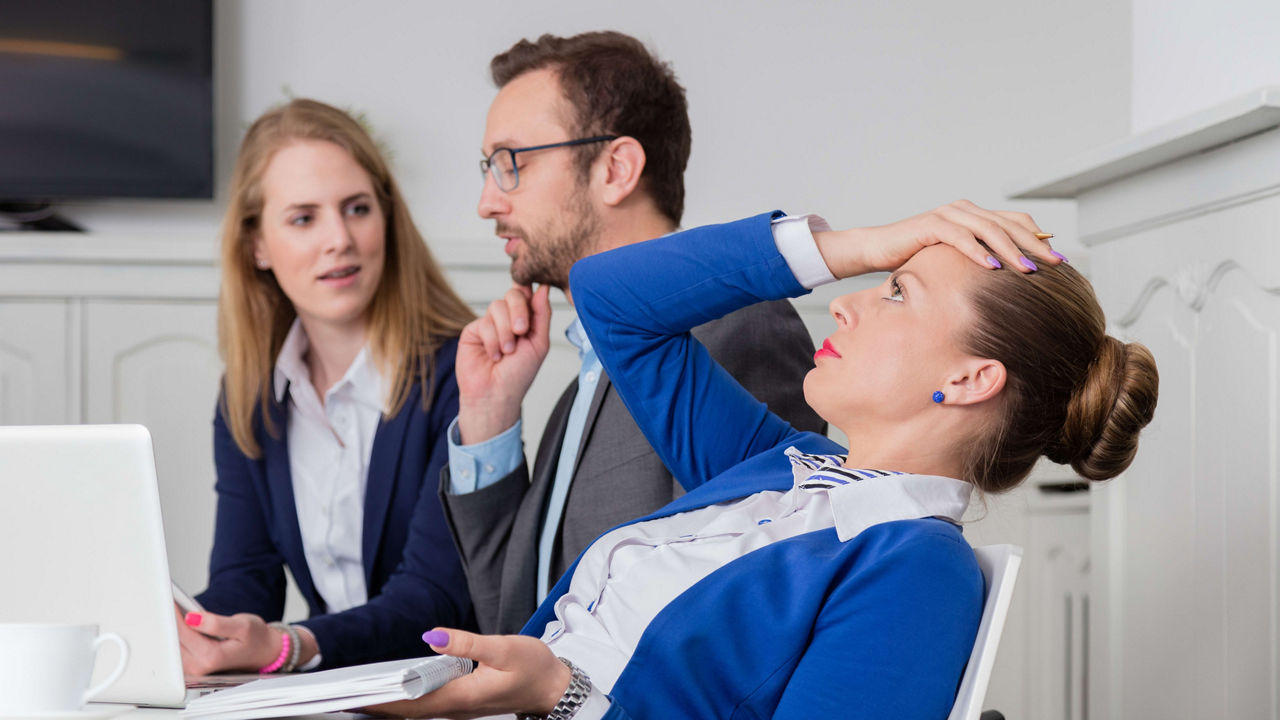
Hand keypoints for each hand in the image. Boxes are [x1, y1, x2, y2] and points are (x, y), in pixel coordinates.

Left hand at [175, 607, 280, 675]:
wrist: (264, 653)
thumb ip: (216, 623)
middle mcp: (199, 667)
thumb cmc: (256, 639)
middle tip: (170, 603)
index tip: (170, 600)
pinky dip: (177, 637)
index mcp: (211, 657)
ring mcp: (195, 670)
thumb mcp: (243, 626)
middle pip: (174, 641)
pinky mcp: (193, 668)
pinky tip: (181, 625)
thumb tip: (192, 618)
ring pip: (172, 647)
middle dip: (170, 622)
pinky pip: (177, 651)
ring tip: (175, 612)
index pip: (183, 632)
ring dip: (172, 630)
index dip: (175, 614)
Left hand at [367, 628, 570, 719]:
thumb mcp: (503, 648)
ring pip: (415, 709)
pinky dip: (405, 699)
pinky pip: (426, 704)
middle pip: (406, 710)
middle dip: (375, 702)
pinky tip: (394, 689)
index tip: (354, 693)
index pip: (411, 702)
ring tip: (359, 691)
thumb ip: (466, 643)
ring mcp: (459, 708)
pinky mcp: (462, 702)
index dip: (381, 699)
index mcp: (462, 697)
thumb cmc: (533, 667)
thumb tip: (430, 636)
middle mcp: (456, 708)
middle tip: (344, 692)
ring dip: (388, 702)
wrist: (554, 688)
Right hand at [456, 284, 552, 443]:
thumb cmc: (519, 374)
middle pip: (513, 294)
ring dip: (505, 331)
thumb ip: (542, 314)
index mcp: (526, 320)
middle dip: (519, 311)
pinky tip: (494, 356)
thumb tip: (543, 287)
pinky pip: (484, 322)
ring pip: (498, 306)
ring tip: (507, 352)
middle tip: (521, 331)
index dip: (530, 290)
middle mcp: (507, 319)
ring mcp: (490, 323)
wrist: (496, 394)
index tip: (537, 286)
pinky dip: (492, 340)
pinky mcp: (473, 330)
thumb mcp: (538, 343)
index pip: (528, 295)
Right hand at [815, 200, 1059, 277]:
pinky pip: (959, 237)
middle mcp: (964, 210)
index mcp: (973, 216)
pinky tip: (991, 266)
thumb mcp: (954, 260)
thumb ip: (978, 260)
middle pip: (1008, 225)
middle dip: (1034, 246)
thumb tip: (1010, 279)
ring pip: (988, 229)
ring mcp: (948, 215)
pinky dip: (976, 251)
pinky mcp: (930, 225)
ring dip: (1010, 250)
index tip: (1058, 260)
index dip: (1038, 238)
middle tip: (1055, 264)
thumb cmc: (915, 258)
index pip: (1014, 222)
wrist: (877, 249)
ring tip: (1028, 269)